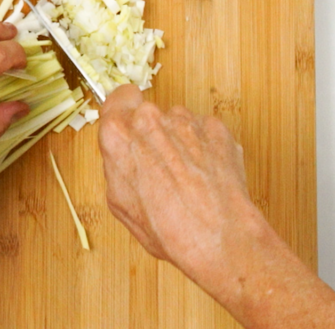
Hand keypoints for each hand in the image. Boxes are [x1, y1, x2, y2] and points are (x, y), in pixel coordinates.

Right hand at [97, 84, 252, 279]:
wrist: (216, 235)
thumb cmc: (166, 227)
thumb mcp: (119, 203)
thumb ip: (118, 166)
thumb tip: (123, 158)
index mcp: (119, 134)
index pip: (118, 98)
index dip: (124, 110)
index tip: (129, 123)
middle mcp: (150, 118)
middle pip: (148, 115)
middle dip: (153, 135)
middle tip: (160, 167)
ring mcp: (185, 120)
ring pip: (178, 123)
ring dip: (180, 142)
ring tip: (187, 178)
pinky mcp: (215, 127)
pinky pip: (204, 132)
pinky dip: (205, 148)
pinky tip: (206, 177)